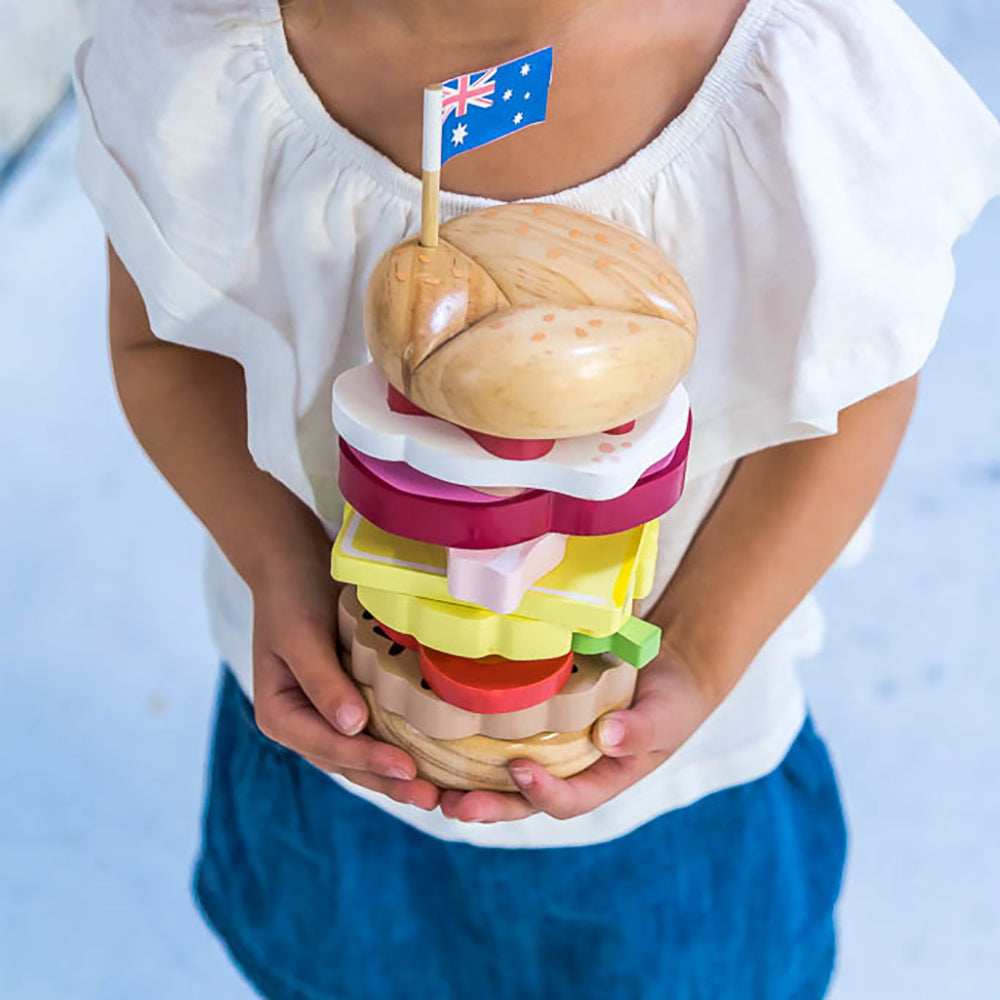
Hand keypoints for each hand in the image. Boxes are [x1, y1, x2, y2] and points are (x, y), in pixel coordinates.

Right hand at [250, 553, 440, 810]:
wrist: (292, 561)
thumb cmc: (292, 594)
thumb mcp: (300, 635)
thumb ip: (323, 681)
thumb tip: (352, 727)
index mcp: (279, 714)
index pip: (328, 747)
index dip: (368, 762)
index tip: (406, 770)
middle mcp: (301, 722)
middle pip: (347, 762)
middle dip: (388, 782)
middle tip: (432, 799)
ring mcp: (326, 713)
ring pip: (362, 754)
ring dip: (395, 775)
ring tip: (436, 793)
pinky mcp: (349, 698)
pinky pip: (375, 730)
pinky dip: (397, 745)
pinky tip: (430, 758)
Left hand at [439, 644, 718, 822]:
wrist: (663, 672)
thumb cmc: (670, 700)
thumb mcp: (665, 714)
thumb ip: (641, 729)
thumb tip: (607, 740)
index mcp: (600, 779)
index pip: (568, 799)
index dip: (542, 792)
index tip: (518, 770)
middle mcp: (567, 770)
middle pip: (522, 799)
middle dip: (488, 806)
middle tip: (452, 807)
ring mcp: (547, 748)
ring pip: (501, 775)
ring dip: (466, 783)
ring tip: (428, 785)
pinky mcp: (531, 720)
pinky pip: (498, 736)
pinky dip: (469, 742)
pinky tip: (436, 735)